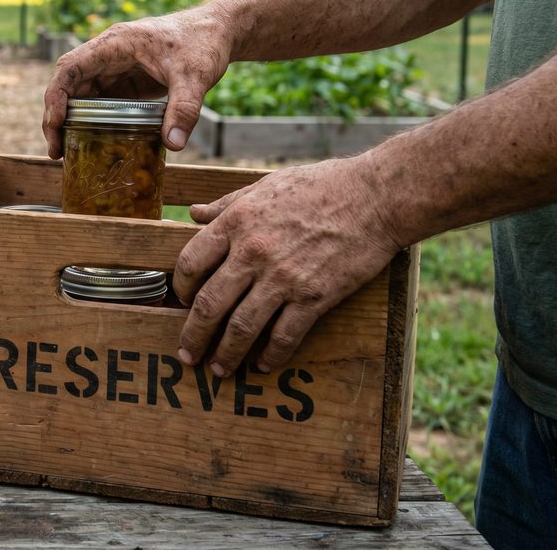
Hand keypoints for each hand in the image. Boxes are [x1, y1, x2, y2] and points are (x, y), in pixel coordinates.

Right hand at [42, 8, 234, 157]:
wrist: (220, 31)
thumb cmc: (204, 41)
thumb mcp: (195, 75)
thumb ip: (184, 108)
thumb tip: (173, 144)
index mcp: (114, 44)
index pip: (70, 68)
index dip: (56, 96)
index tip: (56, 125)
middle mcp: (108, 54)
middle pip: (68, 84)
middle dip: (56, 116)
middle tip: (57, 151)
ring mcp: (116, 68)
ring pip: (81, 94)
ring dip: (70, 121)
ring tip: (66, 152)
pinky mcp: (127, 81)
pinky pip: (100, 101)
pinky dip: (90, 121)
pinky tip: (90, 142)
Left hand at [173, 156, 402, 373]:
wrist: (376, 197)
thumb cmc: (321, 185)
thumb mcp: (264, 186)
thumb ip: (226, 204)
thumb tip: (193, 213)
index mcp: (237, 222)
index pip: (190, 263)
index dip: (180, 287)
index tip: (181, 300)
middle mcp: (254, 253)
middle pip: (209, 304)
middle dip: (193, 335)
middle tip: (185, 353)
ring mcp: (284, 278)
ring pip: (242, 327)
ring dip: (226, 354)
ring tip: (218, 369)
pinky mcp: (315, 297)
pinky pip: (285, 335)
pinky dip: (271, 355)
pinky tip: (264, 365)